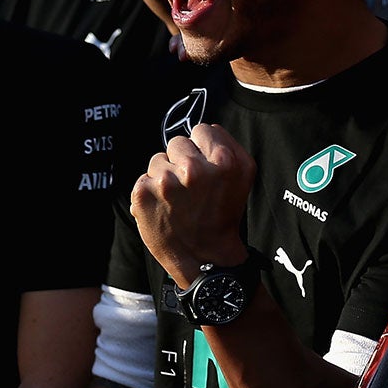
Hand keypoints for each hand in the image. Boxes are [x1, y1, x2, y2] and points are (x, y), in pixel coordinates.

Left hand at [130, 122, 255, 289]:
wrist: (205, 257)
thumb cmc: (223, 215)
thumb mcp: (245, 176)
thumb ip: (229, 145)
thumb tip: (207, 129)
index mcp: (222, 161)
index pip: (202, 129)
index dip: (203, 149)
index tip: (206, 169)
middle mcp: (193, 169)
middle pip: (177, 142)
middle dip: (182, 160)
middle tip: (192, 188)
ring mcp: (165, 181)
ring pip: (158, 160)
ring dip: (165, 176)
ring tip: (178, 200)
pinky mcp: (143, 193)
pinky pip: (144, 177)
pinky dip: (150, 191)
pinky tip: (163, 207)